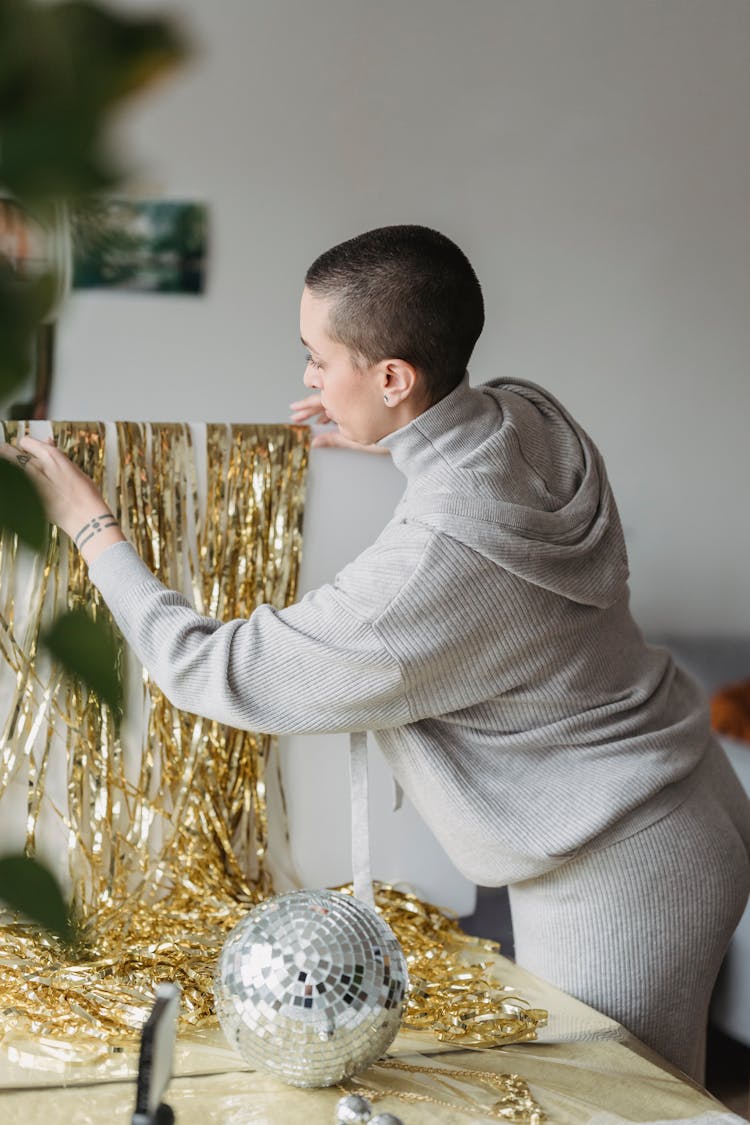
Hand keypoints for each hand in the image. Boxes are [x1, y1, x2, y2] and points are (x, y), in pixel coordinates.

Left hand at [0, 435, 124, 562]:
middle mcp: (35, 466)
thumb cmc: (84, 494)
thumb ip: (55, 455)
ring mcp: (28, 482)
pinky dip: (18, 487)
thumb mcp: (73, 469)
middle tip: (14, 460)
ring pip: (8, 467)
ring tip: (23, 477)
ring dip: (13, 470)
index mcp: (50, 455)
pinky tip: (29, 493)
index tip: (29, 452)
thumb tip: (47, 442)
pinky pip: (14, 486)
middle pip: (7, 451)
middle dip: (9, 454)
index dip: (27, 446)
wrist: (85, 517)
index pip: (25, 441)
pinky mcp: (24, 497)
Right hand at [289, 394, 389, 454]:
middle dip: (309, 407)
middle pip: (325, 398)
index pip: (321, 401)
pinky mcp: (363, 404)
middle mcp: (351, 397)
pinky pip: (344, 403)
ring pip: (334, 400)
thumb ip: (335, 439)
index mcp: (347, 401)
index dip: (306, 406)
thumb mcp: (358, 439)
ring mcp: (357, 399)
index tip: (294, 411)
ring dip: (319, 408)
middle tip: (295, 413)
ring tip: (306, 415)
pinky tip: (326, 418)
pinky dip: (333, 410)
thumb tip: (315, 442)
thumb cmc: (389, 431)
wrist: (410, 428)